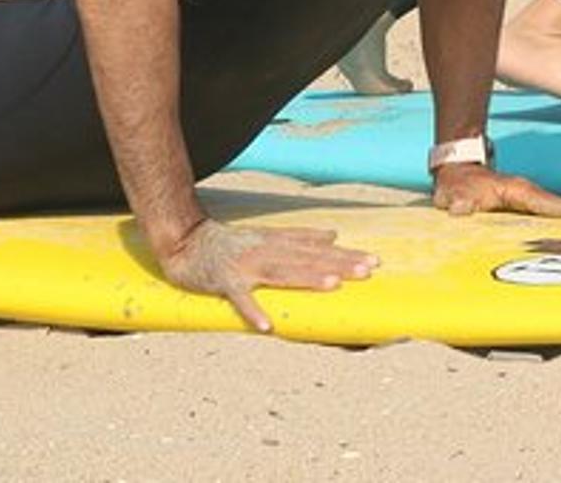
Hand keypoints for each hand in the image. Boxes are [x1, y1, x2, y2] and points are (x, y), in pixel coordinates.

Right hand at [155, 217, 377, 333]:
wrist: (185, 241)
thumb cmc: (232, 242)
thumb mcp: (269, 235)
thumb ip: (301, 237)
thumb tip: (333, 234)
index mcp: (279, 242)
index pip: (318, 249)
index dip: (345, 255)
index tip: (374, 261)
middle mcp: (267, 251)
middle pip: (307, 259)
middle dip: (337, 265)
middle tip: (367, 270)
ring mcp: (246, 266)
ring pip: (282, 272)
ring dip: (307, 279)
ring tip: (333, 285)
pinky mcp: (223, 282)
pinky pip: (240, 299)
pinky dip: (252, 311)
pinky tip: (267, 326)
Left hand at [433, 165, 560, 220]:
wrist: (457, 170)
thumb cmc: (457, 184)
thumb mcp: (453, 193)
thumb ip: (457, 201)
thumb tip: (459, 209)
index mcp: (520, 192)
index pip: (553, 204)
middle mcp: (530, 194)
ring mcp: (529, 199)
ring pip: (559, 211)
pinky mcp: (526, 206)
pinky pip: (549, 215)